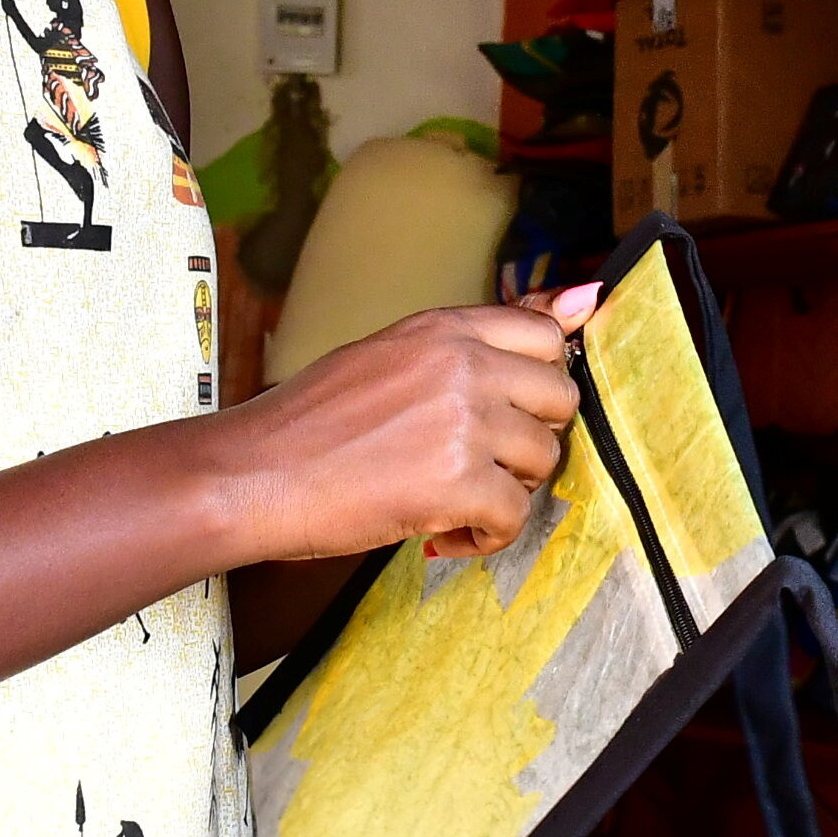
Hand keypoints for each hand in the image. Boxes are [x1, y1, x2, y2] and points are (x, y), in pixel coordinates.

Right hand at [216, 302, 584, 563]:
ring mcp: (463, 422)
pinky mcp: (457, 482)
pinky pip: (514, 517)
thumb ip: (472, 341)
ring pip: (544, 461)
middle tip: (480, 464)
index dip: (537, 384)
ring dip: (507, 492)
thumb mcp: (387, 357)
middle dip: (529, 441)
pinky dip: (483, 538)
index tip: (511, 414)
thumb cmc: (307, 423)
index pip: (544, 336)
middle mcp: (462, 365)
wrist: (251, 474)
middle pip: (559, 400)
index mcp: (443, 329)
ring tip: (453, 503)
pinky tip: (440, 537)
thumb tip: (586, 298)